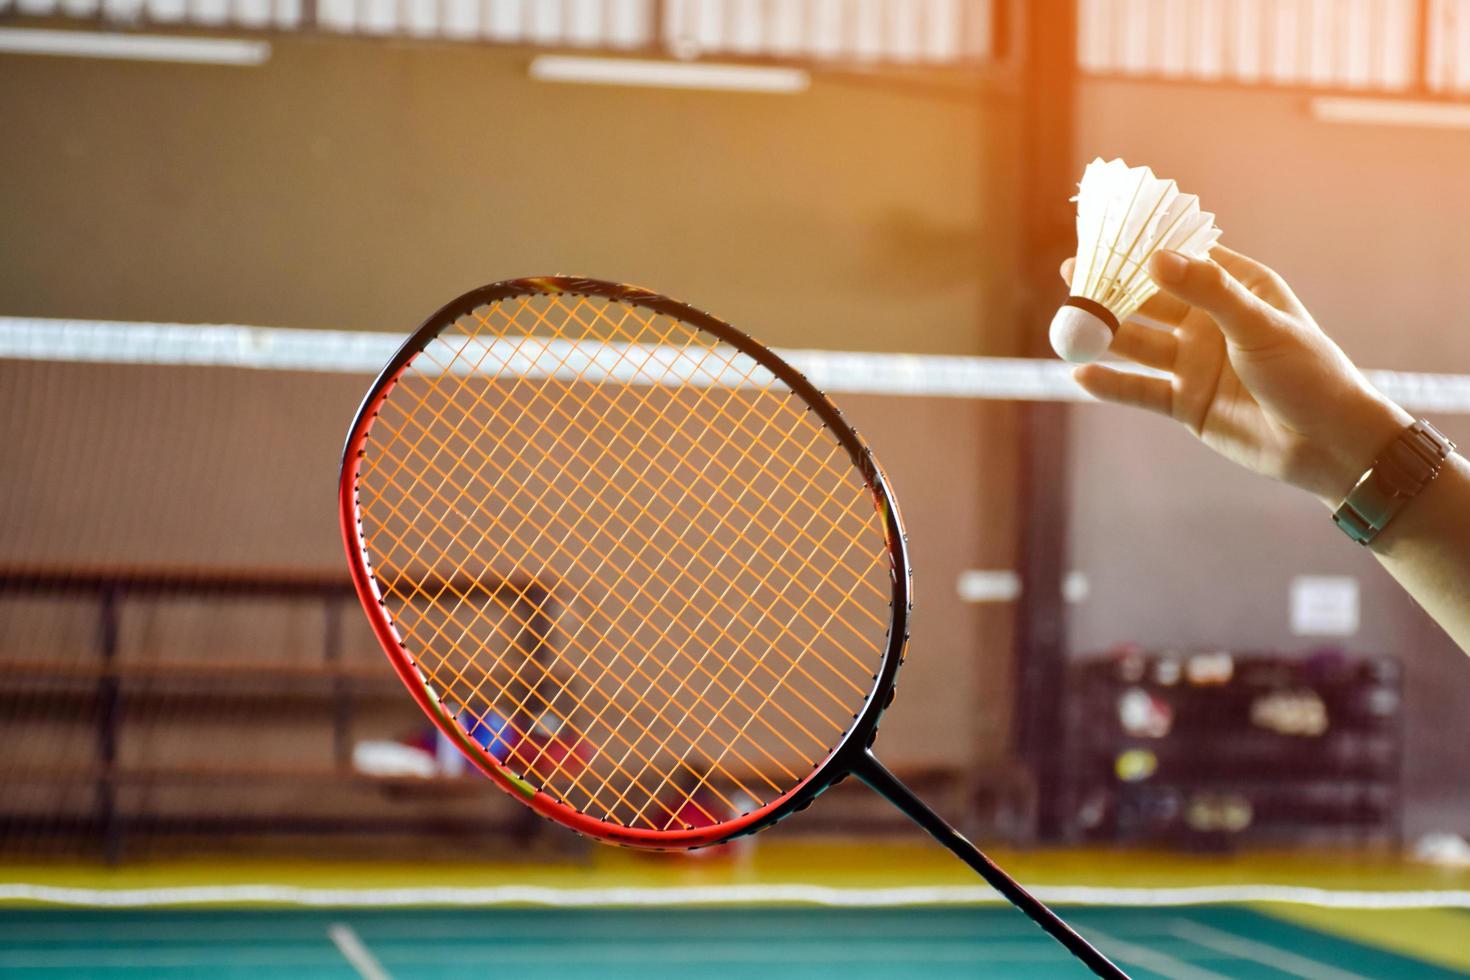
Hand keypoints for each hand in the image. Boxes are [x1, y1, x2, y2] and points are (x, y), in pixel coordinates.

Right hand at [1062, 246, 1412, 505]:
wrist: (1326, 446)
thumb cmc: (1308, 374)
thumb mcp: (1259, 325)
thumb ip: (1207, 291)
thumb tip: (1154, 257)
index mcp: (1239, 289)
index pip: (1184, 257)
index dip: (1146, 244)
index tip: (1108, 230)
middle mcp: (1211, 322)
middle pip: (1152, 300)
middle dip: (1112, 288)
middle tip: (1072, 271)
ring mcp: (1196, 363)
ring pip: (1139, 344)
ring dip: (1106, 334)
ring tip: (1068, 322)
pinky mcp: (1186, 403)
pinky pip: (1140, 390)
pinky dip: (1111, 384)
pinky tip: (1080, 374)